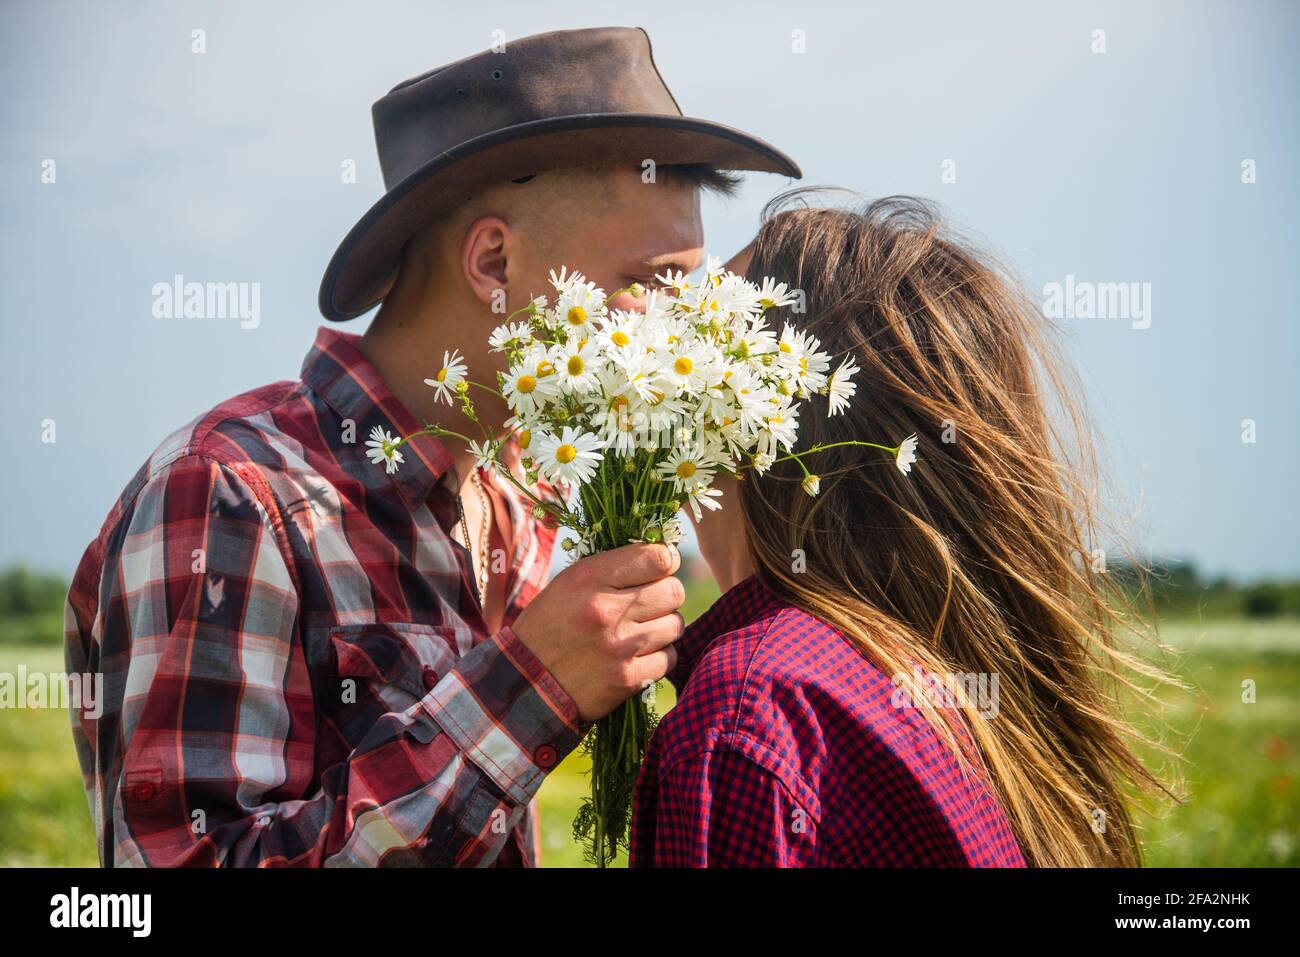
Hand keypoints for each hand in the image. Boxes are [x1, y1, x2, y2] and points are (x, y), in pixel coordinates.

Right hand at [511, 543, 684, 721]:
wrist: (527, 681)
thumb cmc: (551, 624)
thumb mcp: (570, 582)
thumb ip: (614, 567)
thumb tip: (664, 557)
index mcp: (591, 578)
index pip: (659, 557)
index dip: (666, 560)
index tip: (659, 568)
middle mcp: (608, 610)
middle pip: (675, 591)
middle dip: (665, 595)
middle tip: (649, 602)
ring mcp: (620, 647)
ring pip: (676, 625)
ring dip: (663, 626)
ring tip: (639, 630)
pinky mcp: (628, 679)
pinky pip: (669, 658)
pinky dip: (658, 656)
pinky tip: (637, 655)